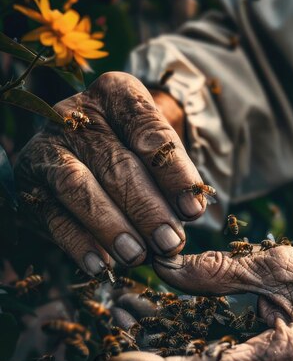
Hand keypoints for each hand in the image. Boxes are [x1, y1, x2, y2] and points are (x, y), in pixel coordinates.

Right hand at [14, 72, 204, 274]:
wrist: (83, 152)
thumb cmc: (134, 152)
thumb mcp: (156, 152)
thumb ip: (172, 178)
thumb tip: (186, 216)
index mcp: (116, 95)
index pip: (148, 130)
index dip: (173, 172)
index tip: (193, 210)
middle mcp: (77, 114)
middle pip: (116, 163)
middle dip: (146, 208)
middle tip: (169, 242)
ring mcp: (49, 147)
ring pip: (79, 187)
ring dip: (111, 226)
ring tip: (137, 256)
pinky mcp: (30, 182)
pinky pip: (52, 215)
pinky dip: (78, 243)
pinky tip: (101, 265)